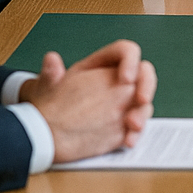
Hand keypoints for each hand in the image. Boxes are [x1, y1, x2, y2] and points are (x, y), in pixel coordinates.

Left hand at [20, 40, 157, 163]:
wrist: (45, 132)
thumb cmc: (49, 104)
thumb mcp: (47, 88)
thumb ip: (51, 74)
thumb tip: (50, 60)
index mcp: (103, 64)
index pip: (126, 51)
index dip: (131, 61)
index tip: (125, 77)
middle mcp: (118, 80)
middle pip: (143, 74)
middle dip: (147, 86)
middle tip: (140, 99)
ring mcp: (123, 102)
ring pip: (143, 102)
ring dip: (142, 113)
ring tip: (133, 125)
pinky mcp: (123, 123)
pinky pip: (137, 125)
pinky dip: (136, 133)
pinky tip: (128, 140)